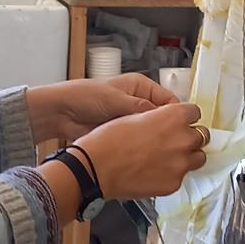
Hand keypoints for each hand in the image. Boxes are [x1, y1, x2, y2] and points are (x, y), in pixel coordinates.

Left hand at [25, 74, 180, 144]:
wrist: (61, 113)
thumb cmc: (86, 96)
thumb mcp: (116, 99)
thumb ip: (140, 108)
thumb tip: (163, 118)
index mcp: (141, 87)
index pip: (168, 101)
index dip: (176, 115)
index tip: (183, 129)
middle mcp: (139, 102)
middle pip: (162, 118)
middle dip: (167, 129)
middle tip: (174, 144)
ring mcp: (131, 120)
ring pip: (151, 132)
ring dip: (155, 140)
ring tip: (162, 152)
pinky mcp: (123, 134)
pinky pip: (139, 141)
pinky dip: (144, 148)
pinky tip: (148, 156)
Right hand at [74, 102, 207, 200]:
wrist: (96, 167)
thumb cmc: (109, 138)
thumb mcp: (136, 116)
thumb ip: (159, 118)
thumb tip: (165, 121)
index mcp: (175, 116)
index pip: (195, 112)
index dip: (185, 117)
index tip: (179, 121)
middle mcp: (184, 139)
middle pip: (201, 135)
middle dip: (189, 137)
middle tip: (174, 141)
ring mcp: (181, 164)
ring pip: (198, 158)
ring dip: (187, 156)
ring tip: (168, 158)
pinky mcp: (174, 184)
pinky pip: (180, 176)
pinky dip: (171, 174)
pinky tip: (154, 172)